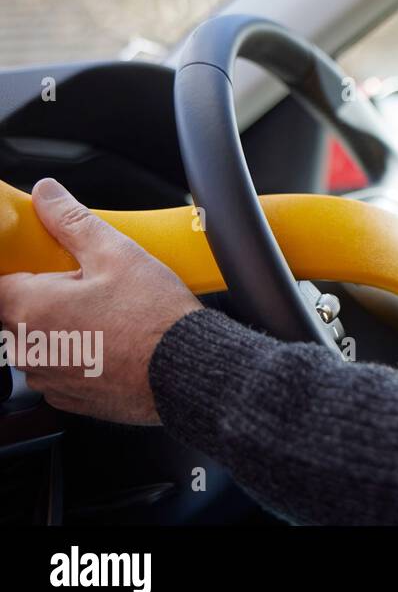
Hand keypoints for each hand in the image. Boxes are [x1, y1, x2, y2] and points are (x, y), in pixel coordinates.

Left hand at [0, 178, 202, 424]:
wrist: (187, 369)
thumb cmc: (155, 318)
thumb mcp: (116, 254)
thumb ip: (71, 221)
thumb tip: (46, 195)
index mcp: (29, 307)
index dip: (20, 268)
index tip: (45, 266)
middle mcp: (27, 347)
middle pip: (16, 311)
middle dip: (44, 295)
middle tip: (86, 285)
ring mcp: (47, 376)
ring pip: (38, 341)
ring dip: (60, 327)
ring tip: (106, 315)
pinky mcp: (67, 397)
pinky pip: (58, 367)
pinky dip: (77, 354)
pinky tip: (111, 343)